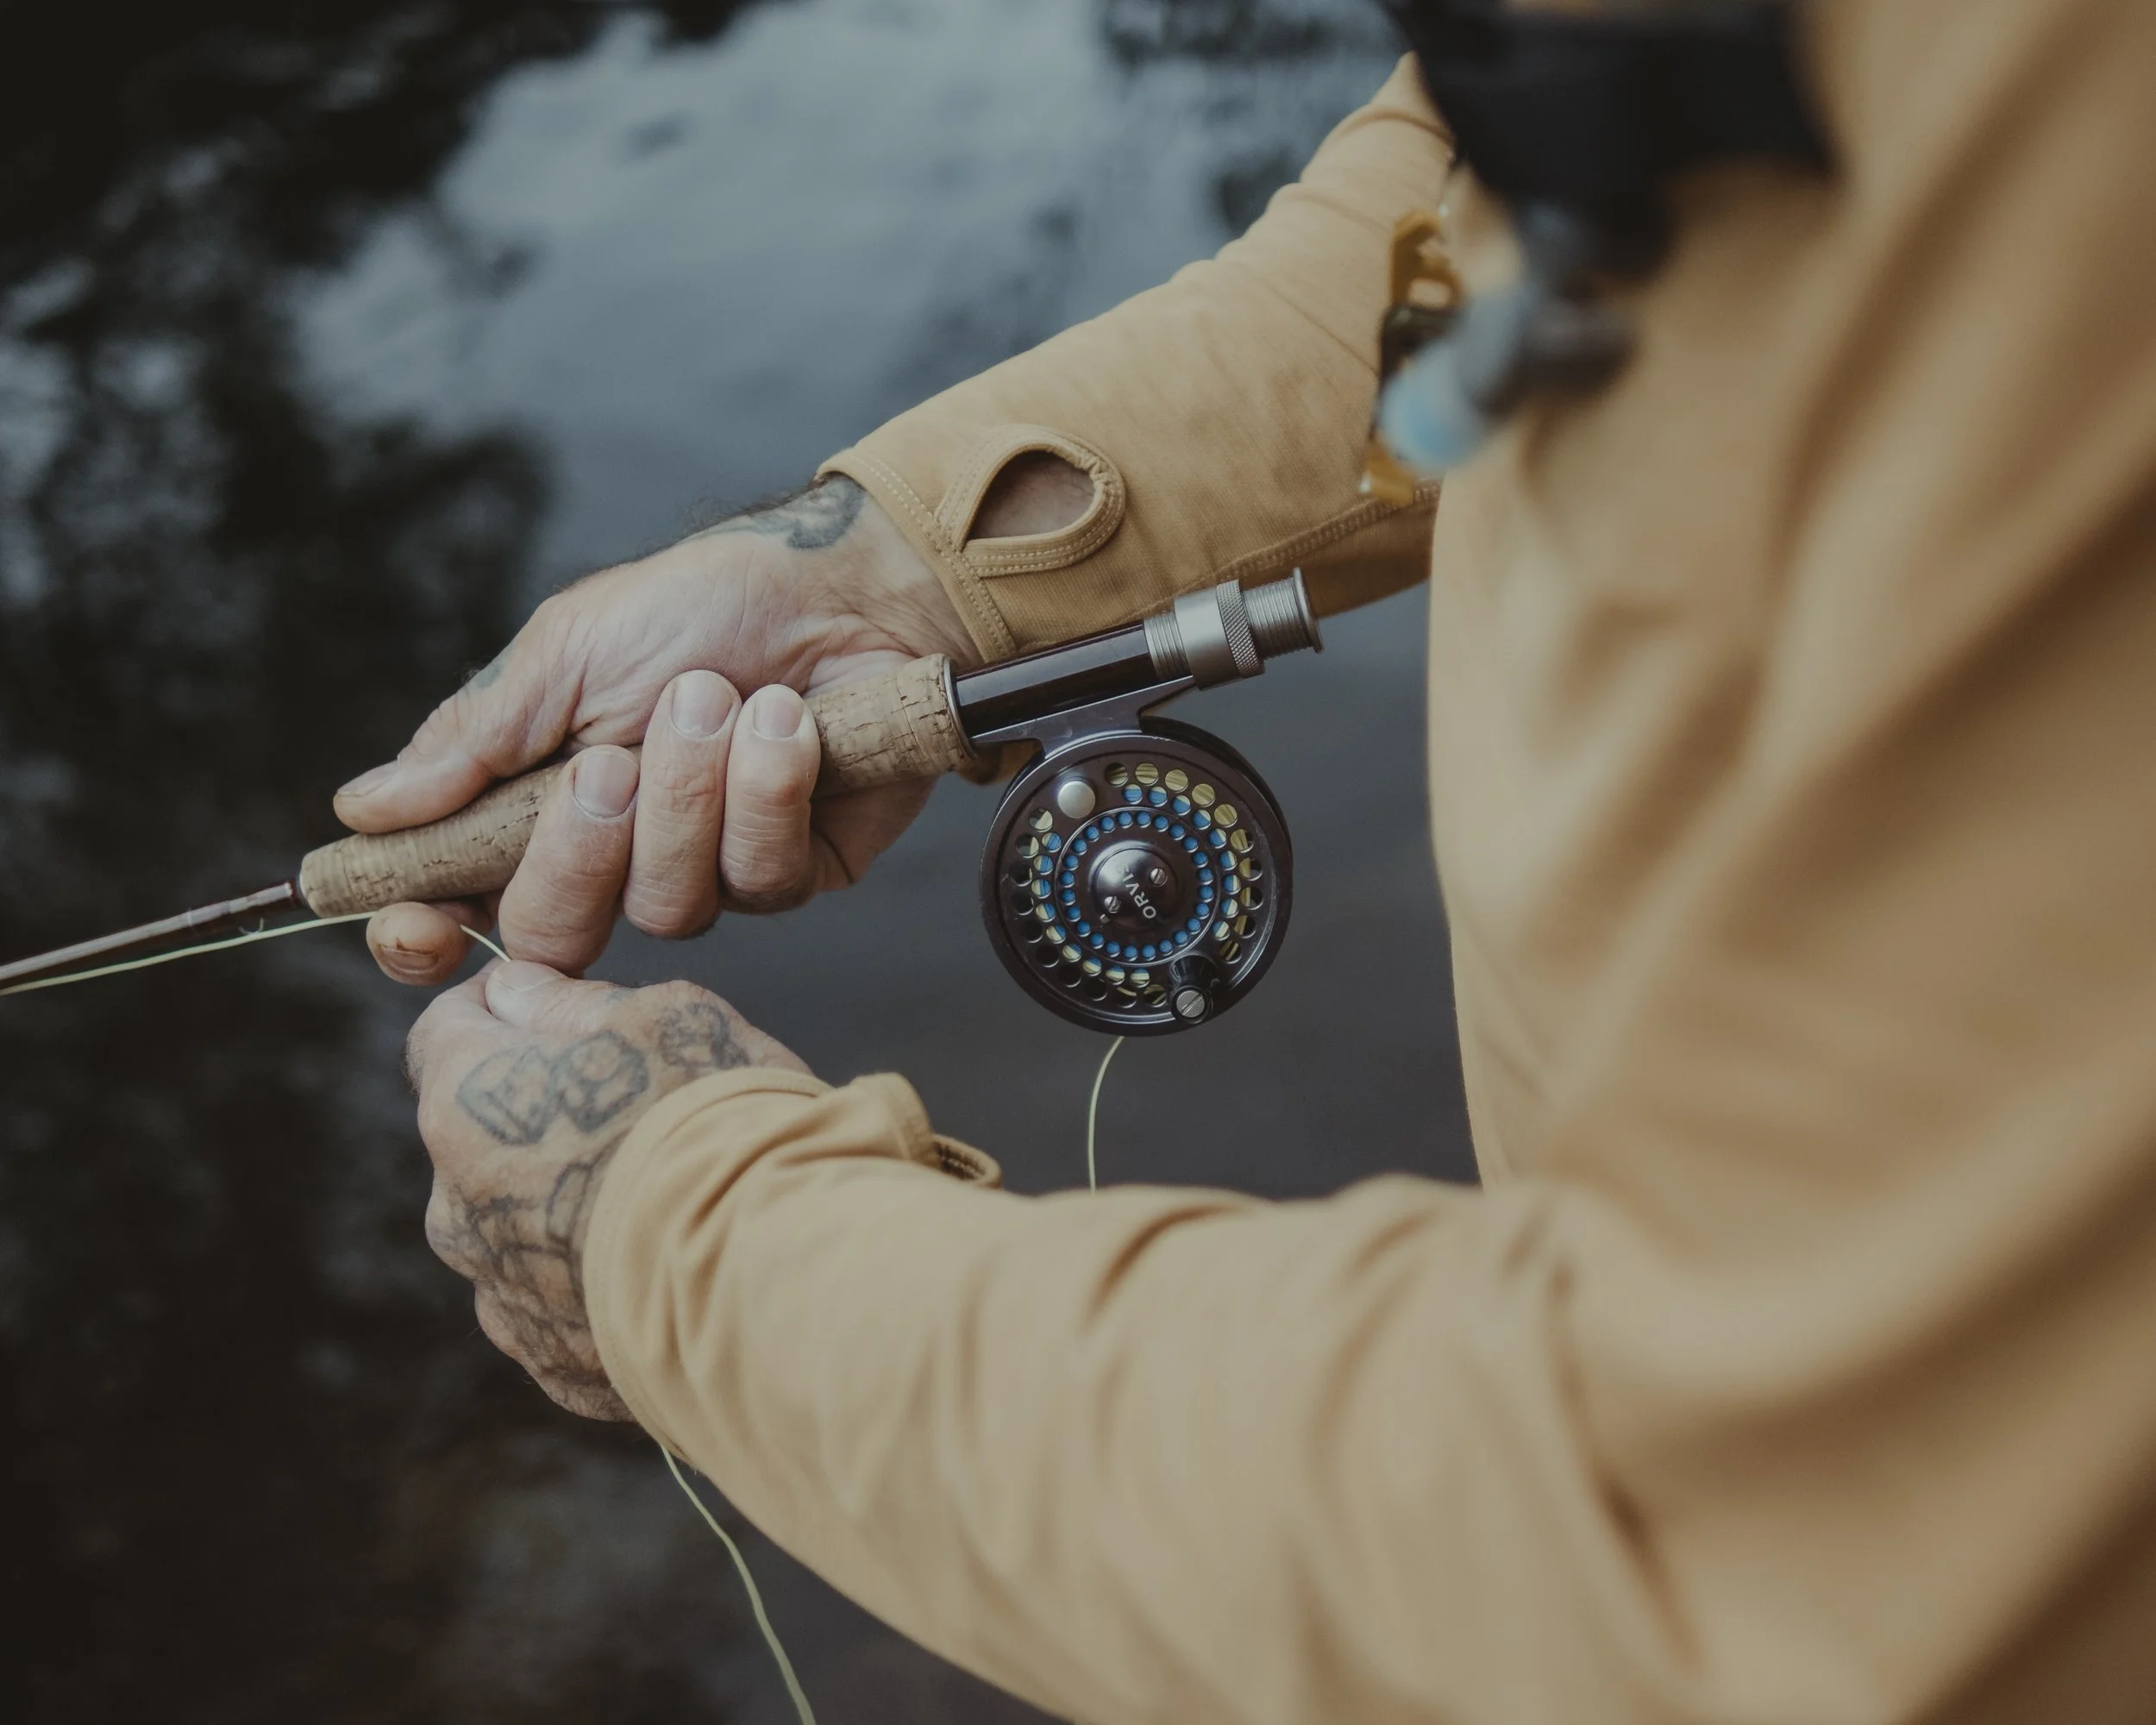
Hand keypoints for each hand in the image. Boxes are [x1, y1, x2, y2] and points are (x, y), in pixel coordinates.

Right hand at [342, 475, 976, 983]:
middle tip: (612, 763)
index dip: (426, 938)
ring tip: (714, 696)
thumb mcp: (563, 654)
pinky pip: (761, 882)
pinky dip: (765, 788)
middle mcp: (615, 860)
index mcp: (536, 808)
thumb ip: (472, 739)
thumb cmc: (697, 605)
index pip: (460, 911)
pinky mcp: (795, 874)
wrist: (837, 585)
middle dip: (578, 850)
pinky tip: (785, 722)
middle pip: (555, 935)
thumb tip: (362, 808)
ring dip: (687, 791)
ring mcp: (706, 876)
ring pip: (666, 909)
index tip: (416, 927)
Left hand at [406, 959, 809, 1418]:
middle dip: (546, 1121)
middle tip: (645, 1112)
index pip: (444, 1030)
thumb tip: (520, 994)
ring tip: (675, 1204)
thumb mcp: (661, 1017)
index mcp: (466, 1106)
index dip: (503, 1007)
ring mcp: (506, 1301)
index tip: (560, 1003)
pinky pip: (571, 1314)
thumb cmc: (718, 1126)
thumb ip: (570, 1003)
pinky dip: (610, 1289)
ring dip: (574, 1211)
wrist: (772, 1279)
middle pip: (485, 1143)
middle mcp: (459, 1211)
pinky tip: (680, 1271)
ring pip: (525, 1235)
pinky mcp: (559, 1370)